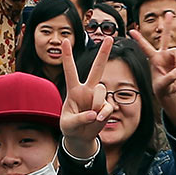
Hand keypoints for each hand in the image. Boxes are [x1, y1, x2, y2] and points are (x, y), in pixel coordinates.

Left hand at [60, 37, 113, 158]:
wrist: (80, 137)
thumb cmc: (70, 127)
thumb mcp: (68, 124)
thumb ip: (80, 118)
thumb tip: (95, 114)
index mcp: (73, 90)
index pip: (70, 70)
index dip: (67, 56)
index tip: (65, 40)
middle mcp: (87, 90)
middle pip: (96, 69)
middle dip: (104, 53)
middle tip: (110, 37)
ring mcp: (97, 98)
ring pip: (101, 91)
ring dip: (95, 104)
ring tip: (89, 116)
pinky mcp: (106, 107)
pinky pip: (107, 106)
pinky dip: (102, 114)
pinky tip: (97, 119)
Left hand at [129, 13, 175, 125]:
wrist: (170, 90)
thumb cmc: (162, 87)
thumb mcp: (163, 85)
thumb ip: (171, 77)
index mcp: (154, 59)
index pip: (145, 47)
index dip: (139, 39)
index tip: (131, 30)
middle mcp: (163, 54)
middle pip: (166, 38)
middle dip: (168, 26)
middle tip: (169, 13)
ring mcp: (172, 56)